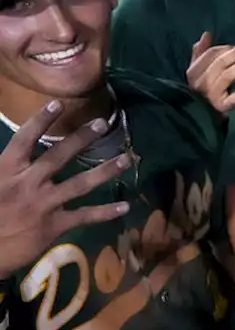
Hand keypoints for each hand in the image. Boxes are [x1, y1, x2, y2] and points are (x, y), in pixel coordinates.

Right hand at [0, 102, 131, 275]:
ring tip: (127, 159)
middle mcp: (29, 182)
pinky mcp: (54, 225)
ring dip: (106, 170)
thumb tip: (12, 149)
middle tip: (103, 123)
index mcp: (7, 169)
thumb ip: (1, 164)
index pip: (25, 139)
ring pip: (80, 183)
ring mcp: (44, 204)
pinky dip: (106, 212)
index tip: (59, 104)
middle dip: (82, 138)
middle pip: (60, 155)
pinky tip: (125, 206)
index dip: (41, 121)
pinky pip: (85, 216)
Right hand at [187, 32, 234, 114]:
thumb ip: (201, 52)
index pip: (209, 54)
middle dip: (234, 55)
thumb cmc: (203, 88)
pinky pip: (233, 99)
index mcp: (193, 72)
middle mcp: (200, 83)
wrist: (205, 113)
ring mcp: (211, 96)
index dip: (224, 48)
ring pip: (226, 77)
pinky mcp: (222, 108)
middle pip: (218, 64)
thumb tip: (206, 34)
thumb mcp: (198, 70)